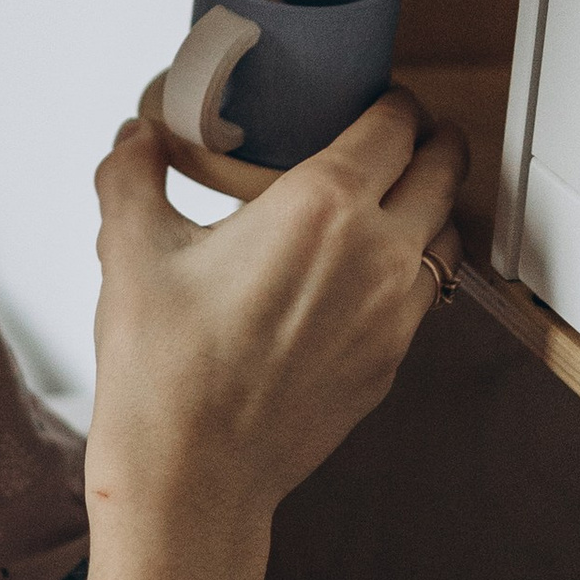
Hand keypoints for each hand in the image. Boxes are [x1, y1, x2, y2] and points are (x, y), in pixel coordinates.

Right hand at [45, 97, 466, 579]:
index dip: (390, 99)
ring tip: (386, 199)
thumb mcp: (129, 253)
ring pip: (449, 228)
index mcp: (321, 206)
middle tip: (388, 136)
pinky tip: (366, 270)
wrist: (191, 482)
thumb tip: (137, 139)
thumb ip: (133, 175)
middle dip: (424, 139)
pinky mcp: (393, 361)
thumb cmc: (162, 375)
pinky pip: (429, 291)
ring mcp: (395, 313)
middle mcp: (376, 252)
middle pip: (444, 163)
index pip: (396, 121)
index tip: (368, 98)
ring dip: (429, 202)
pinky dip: (414, 264)